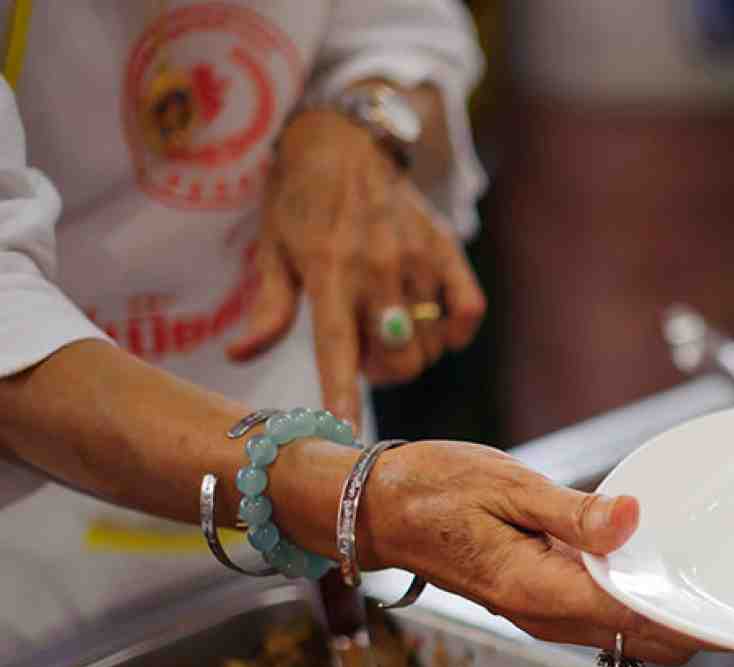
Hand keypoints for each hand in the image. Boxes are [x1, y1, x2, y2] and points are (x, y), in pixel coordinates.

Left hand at [229, 108, 485, 426]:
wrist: (345, 142)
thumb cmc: (301, 202)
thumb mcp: (274, 251)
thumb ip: (268, 309)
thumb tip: (239, 357)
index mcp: (328, 270)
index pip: (337, 347)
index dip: (341, 392)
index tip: (344, 430)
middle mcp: (377, 267)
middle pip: (397, 359)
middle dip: (382, 373)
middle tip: (365, 352)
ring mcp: (418, 258)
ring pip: (429, 344)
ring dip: (411, 353)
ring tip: (390, 330)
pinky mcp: (448, 249)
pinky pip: (468, 311)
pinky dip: (454, 330)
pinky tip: (433, 324)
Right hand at [359, 441, 699, 662]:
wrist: (378, 511)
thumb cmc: (434, 490)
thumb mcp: (506, 486)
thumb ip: (574, 512)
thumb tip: (632, 519)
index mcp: (540, 592)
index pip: (638, 620)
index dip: (692, 617)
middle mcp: (548, 618)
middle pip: (647, 641)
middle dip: (692, 619)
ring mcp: (547, 617)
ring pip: (632, 635)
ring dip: (669, 610)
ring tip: (708, 567)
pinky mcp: (545, 605)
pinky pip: (609, 616)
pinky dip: (640, 599)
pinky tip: (658, 563)